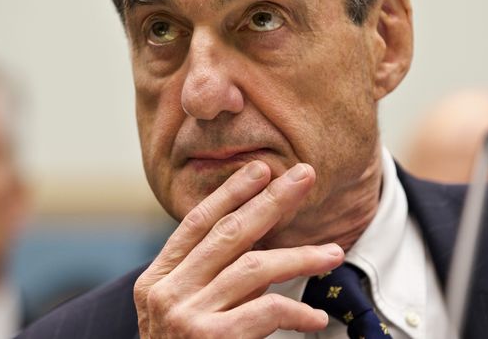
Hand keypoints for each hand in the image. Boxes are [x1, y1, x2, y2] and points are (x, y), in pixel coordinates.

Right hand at [134, 161, 344, 337]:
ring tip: (333, 253)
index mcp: (155, 281)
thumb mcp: (181, 316)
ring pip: (255, 267)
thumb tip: (260, 247)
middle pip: (229, 234)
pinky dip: (295, 310)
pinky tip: (315, 316)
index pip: (195, 224)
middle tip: (304, 177)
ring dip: (300, 256)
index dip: (230, 193)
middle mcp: (165, 294)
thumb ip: (208, 283)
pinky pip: (265, 312)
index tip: (260, 169)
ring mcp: (185, 318)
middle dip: (271, 201)